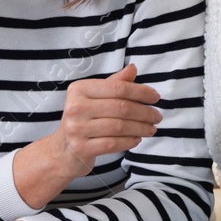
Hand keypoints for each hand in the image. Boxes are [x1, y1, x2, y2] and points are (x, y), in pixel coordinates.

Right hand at [16, 64, 161, 207]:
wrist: (62, 151)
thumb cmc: (83, 120)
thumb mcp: (95, 98)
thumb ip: (114, 84)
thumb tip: (133, 68)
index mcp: (79, 89)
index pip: (117, 88)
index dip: (141, 92)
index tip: (156, 97)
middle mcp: (75, 107)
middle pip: (120, 107)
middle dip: (144, 112)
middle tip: (157, 116)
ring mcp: (76, 129)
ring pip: (119, 126)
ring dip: (141, 128)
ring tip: (152, 129)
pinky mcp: (80, 148)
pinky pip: (113, 143)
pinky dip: (129, 141)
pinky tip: (137, 139)